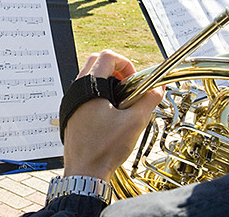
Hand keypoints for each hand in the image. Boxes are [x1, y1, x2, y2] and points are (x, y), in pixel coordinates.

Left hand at [62, 50, 163, 181]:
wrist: (85, 172)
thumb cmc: (103, 149)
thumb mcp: (134, 122)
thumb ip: (148, 101)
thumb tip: (157, 89)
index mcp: (89, 87)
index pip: (107, 56)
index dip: (125, 64)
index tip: (135, 80)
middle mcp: (75, 90)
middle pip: (96, 62)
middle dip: (116, 69)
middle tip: (129, 86)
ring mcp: (71, 101)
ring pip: (89, 77)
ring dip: (108, 82)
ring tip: (123, 100)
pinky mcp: (72, 111)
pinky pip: (84, 92)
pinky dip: (99, 93)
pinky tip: (111, 112)